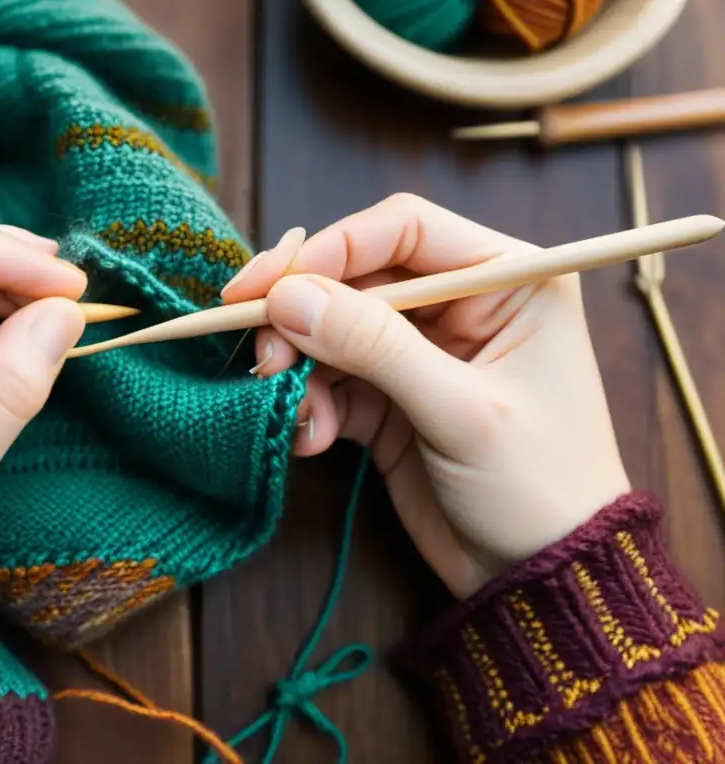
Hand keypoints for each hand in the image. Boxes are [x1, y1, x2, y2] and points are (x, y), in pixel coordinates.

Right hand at [222, 194, 629, 597]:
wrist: (541, 575)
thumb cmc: (537, 485)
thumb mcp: (460, 410)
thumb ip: (374, 346)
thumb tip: (287, 297)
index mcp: (508, 278)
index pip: (402, 229)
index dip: (329, 249)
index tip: (268, 286)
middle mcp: (461, 302)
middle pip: (356, 276)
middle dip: (303, 315)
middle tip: (262, 354)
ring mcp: (421, 350)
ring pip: (333, 328)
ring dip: (300, 367)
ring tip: (294, 410)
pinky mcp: (390, 396)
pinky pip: (331, 379)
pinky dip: (311, 404)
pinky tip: (313, 438)